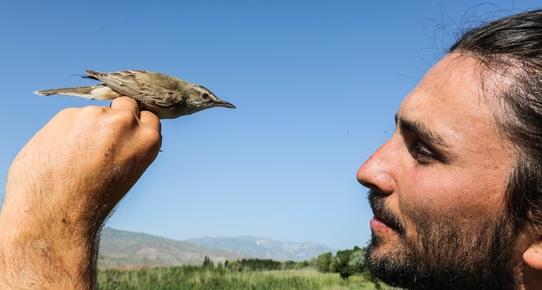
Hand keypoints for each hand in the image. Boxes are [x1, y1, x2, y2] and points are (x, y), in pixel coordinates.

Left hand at [0, 97, 160, 288]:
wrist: (55, 212)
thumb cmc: (93, 200)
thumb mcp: (129, 172)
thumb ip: (130, 146)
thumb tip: (119, 131)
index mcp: (146, 140)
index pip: (148, 116)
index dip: (137, 125)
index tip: (126, 135)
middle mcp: (124, 123)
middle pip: (125, 104)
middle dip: (116, 117)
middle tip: (101, 140)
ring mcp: (94, 116)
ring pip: (95, 112)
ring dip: (88, 126)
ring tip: (74, 156)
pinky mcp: (66, 115)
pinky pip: (71, 118)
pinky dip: (66, 131)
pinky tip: (59, 153)